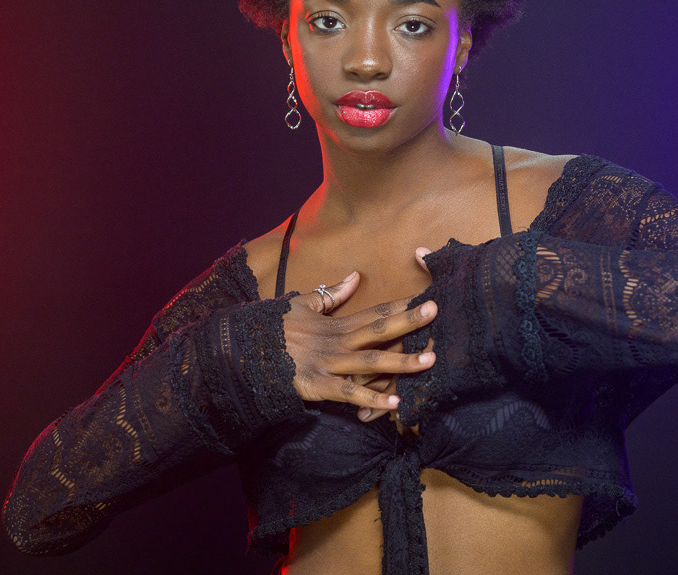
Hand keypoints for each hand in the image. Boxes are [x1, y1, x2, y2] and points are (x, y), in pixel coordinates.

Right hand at [283, 271, 437, 412]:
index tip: (427, 297)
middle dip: (409, 322)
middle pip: (378, 330)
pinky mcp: (318, 386)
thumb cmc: (273, 329)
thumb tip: (356, 276)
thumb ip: (332, 294)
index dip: (401, 305)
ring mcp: (328, 364)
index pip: (375, 311)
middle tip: (435, 312)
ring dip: (401, 362)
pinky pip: (349, 393)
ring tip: (430, 361)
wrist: (242, 350)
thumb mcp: (303, 305)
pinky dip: (373, 399)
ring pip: (371, 362)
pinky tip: (396, 402)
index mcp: (336, 324)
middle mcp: (337, 342)